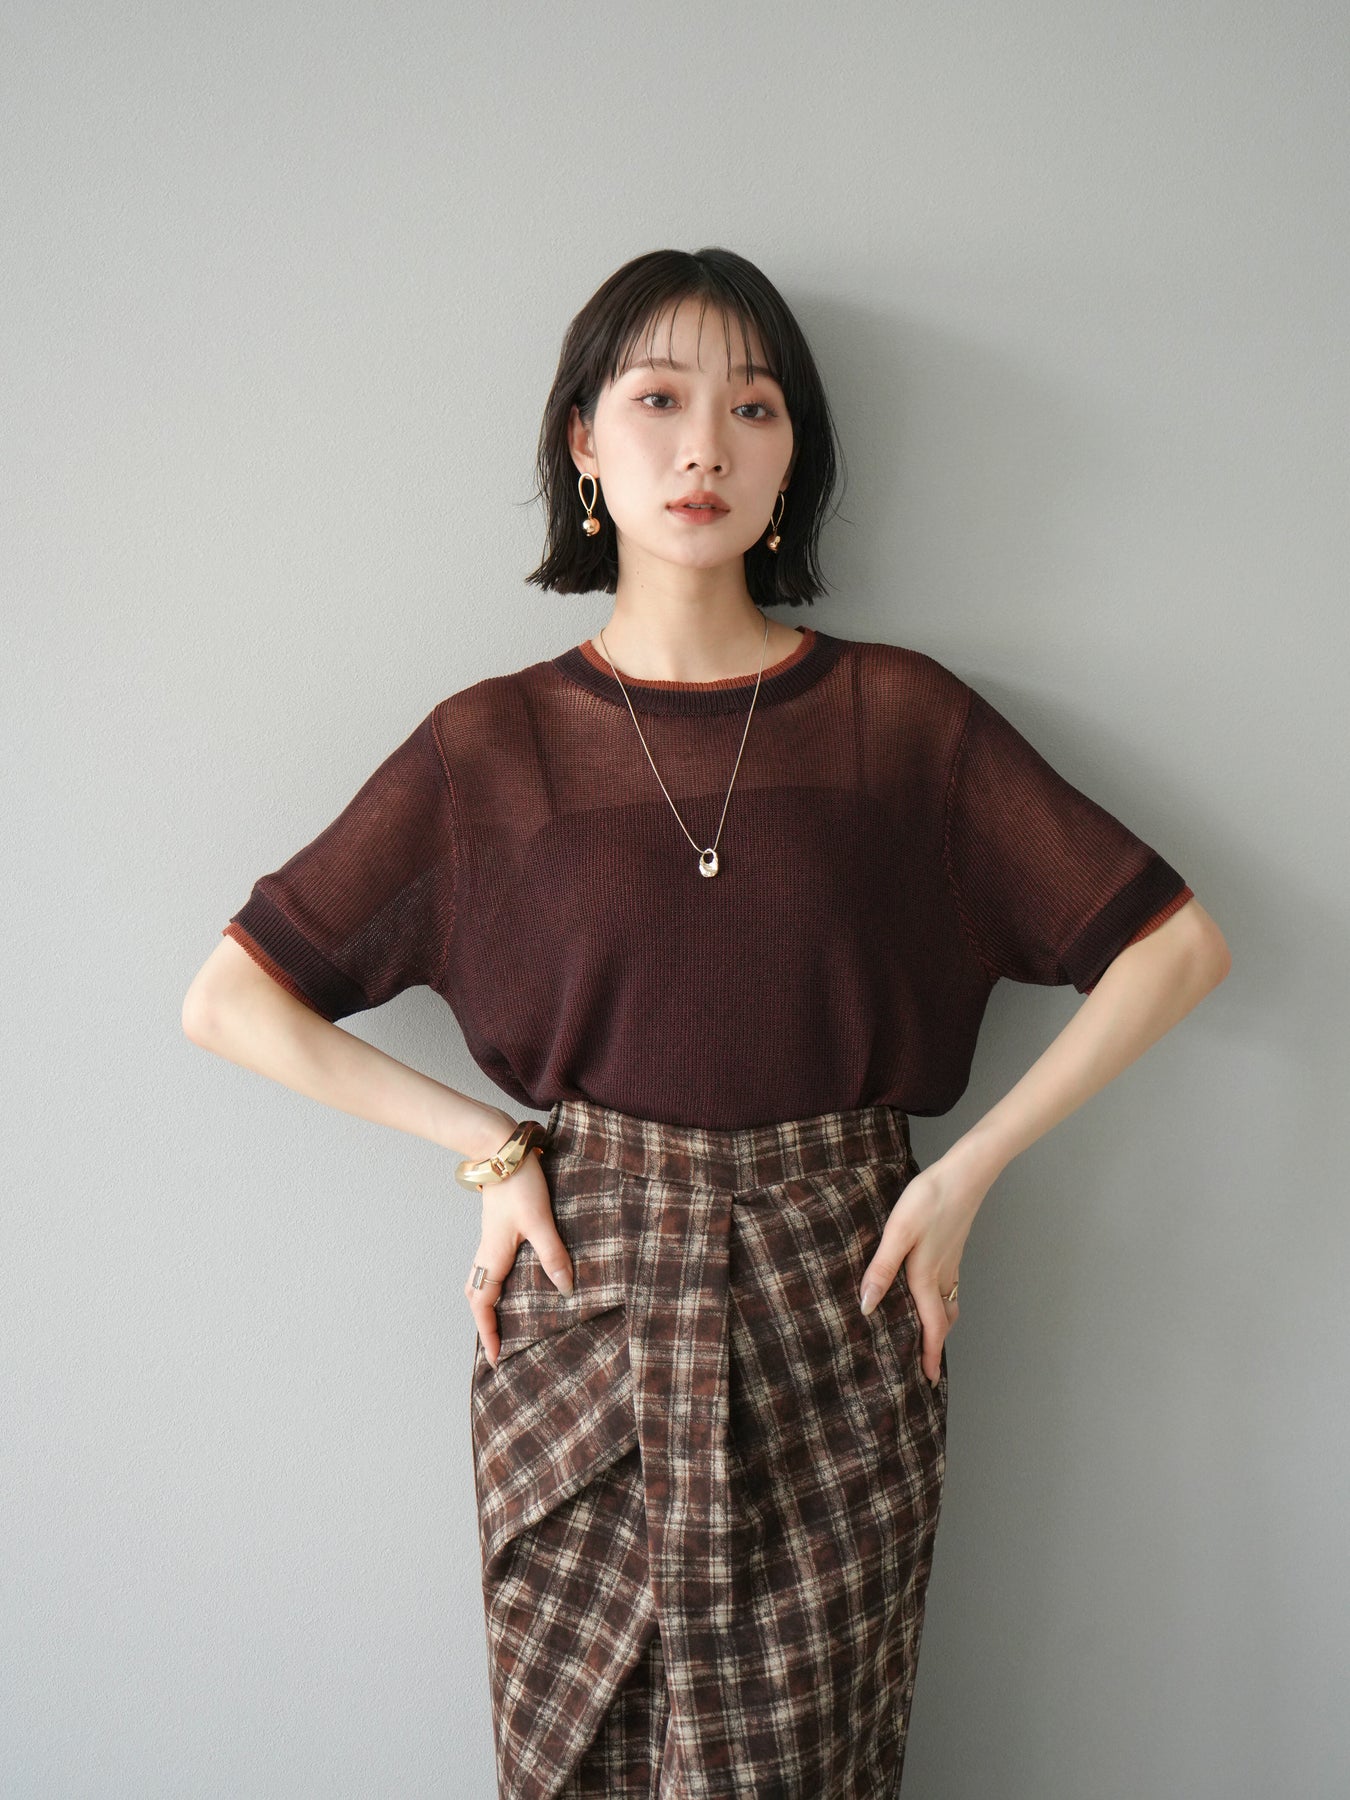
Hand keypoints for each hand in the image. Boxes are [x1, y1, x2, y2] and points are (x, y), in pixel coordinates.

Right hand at [463, 1141, 574, 1368]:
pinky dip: (496, 1284)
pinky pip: (491, 1266)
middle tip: (499, 1345)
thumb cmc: (519, 1185)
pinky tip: (515, 1283)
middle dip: (485, 1323)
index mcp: (493, 1257)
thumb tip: (565, 1290)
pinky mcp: (498, 1230)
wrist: (501, 1150)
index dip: (489, 1333)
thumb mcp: (541, 1222)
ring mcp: (490, 1241)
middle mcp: (487, 1252)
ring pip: (482, 1282)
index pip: (483, 1305)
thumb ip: (553, 1255)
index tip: (496, 1358)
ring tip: (505, 1321)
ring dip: (489, 1304)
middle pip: (477, 1297)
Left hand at [858, 1143, 994, 1385]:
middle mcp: (942, 1275)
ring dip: (940, 1324)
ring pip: (948, 1304)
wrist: (964, 1172)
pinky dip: (942, 1302)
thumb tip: (867, 1307)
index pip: (931, 1327)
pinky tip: (930, 1292)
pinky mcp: (952, 1248)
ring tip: (929, 1337)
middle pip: (942, 1321)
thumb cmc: (929, 1199)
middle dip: (936, 1345)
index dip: (929, 1355)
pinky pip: (949, 1286)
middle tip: (927, 1366)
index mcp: (926, 1277)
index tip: (928, 1381)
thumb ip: (882, 1269)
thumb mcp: (898, 1232)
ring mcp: (951, 1261)